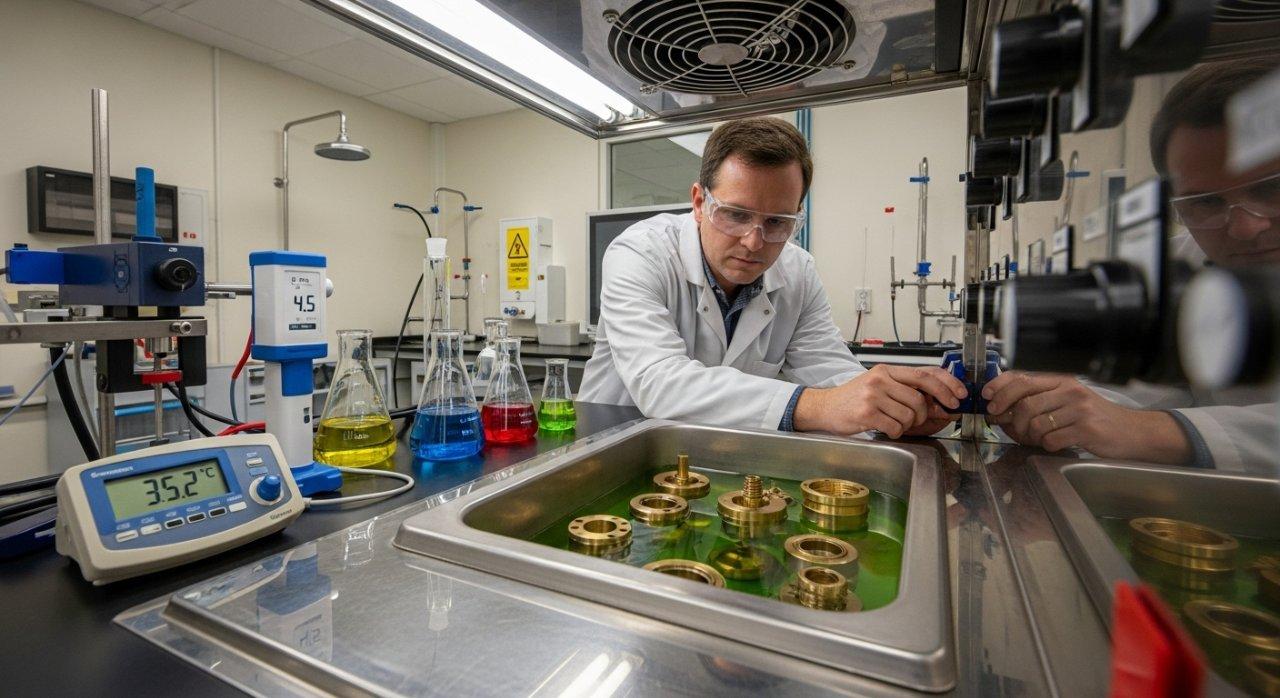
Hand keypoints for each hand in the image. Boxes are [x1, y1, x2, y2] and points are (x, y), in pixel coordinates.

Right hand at [795, 364, 966, 437]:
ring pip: (909, 415)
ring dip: (906, 425)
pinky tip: (884, 428)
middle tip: (918, 419)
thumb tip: (939, 402)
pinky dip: (895, 432)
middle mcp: (881, 379)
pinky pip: (896, 427)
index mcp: (887, 370)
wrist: (824, 407)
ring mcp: (873, 396)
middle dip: (924, 414)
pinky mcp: (867, 413)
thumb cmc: (853, 399)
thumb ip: (905, 389)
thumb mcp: (879, 386)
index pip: (925, 374)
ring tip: (892, 422)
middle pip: (919, 398)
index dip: (946, 385)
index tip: (958, 396)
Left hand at [982, 371, 1190, 462]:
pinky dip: (1046, 445)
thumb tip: (1001, 408)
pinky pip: (1051, 440)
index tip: (987, 397)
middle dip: (1007, 415)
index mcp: (1062, 380)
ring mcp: (1079, 410)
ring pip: (1036, 423)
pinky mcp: (1087, 430)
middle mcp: (1070, 391)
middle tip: (1000, 423)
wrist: (1132, 432)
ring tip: (1034, 438)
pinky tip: (1054, 444)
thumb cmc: (1095, 418)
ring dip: (1028, 435)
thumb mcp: (1066, 401)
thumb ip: (1038, 400)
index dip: (1000, 386)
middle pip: (1025, 401)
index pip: (1023, 377)